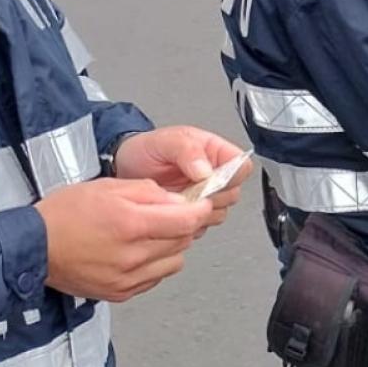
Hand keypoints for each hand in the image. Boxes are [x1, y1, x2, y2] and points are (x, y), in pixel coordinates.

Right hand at [38, 179, 213, 301]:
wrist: (33, 247)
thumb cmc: (65, 214)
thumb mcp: (109, 187)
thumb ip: (150, 193)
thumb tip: (178, 202)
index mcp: (131, 224)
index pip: (187, 221)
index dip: (200, 210)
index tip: (202, 204)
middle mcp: (132, 256)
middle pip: (183, 241)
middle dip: (184, 226)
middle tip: (172, 215)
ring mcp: (127, 279)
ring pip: (174, 262)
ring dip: (172, 247)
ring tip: (151, 234)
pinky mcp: (120, 292)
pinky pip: (155, 278)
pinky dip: (156, 264)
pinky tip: (139, 252)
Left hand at [114, 126, 254, 230]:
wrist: (125, 167)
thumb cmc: (146, 150)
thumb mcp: (166, 141)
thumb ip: (187, 150)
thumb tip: (206, 170)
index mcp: (217, 152)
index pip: (242, 167)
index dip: (230, 176)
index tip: (207, 179)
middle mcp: (216, 176)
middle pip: (233, 194)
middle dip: (209, 196)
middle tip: (187, 190)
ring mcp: (205, 197)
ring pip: (219, 213)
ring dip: (198, 211)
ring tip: (175, 199)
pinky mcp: (193, 215)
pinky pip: (201, 225)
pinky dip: (187, 223)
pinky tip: (172, 210)